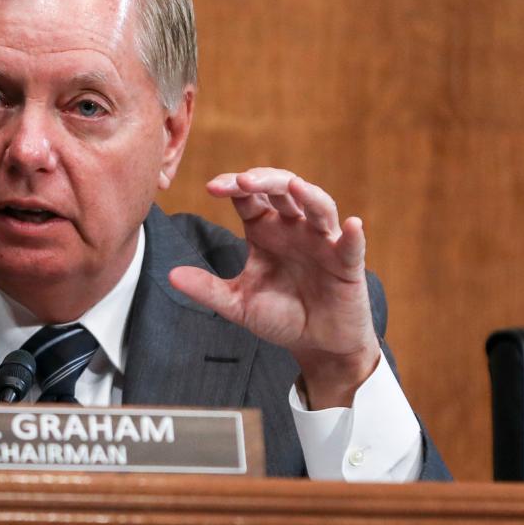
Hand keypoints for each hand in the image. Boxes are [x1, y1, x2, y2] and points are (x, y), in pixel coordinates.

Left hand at [169, 168, 380, 408]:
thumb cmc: (280, 316)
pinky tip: (351, 225)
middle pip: (282, 189)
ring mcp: (322, 242)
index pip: (248, 196)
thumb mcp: (237, 305)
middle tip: (242, 181)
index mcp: (265, 230)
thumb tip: (170, 275)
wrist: (315, 345)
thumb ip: (206, 289)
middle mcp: (293, 228)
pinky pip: (351, 245)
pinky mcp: (347, 264)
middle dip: (264, 180)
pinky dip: (352, 234)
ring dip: (307, 194)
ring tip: (294, 186)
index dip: (233, 186)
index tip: (211, 188)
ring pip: (318, 206)